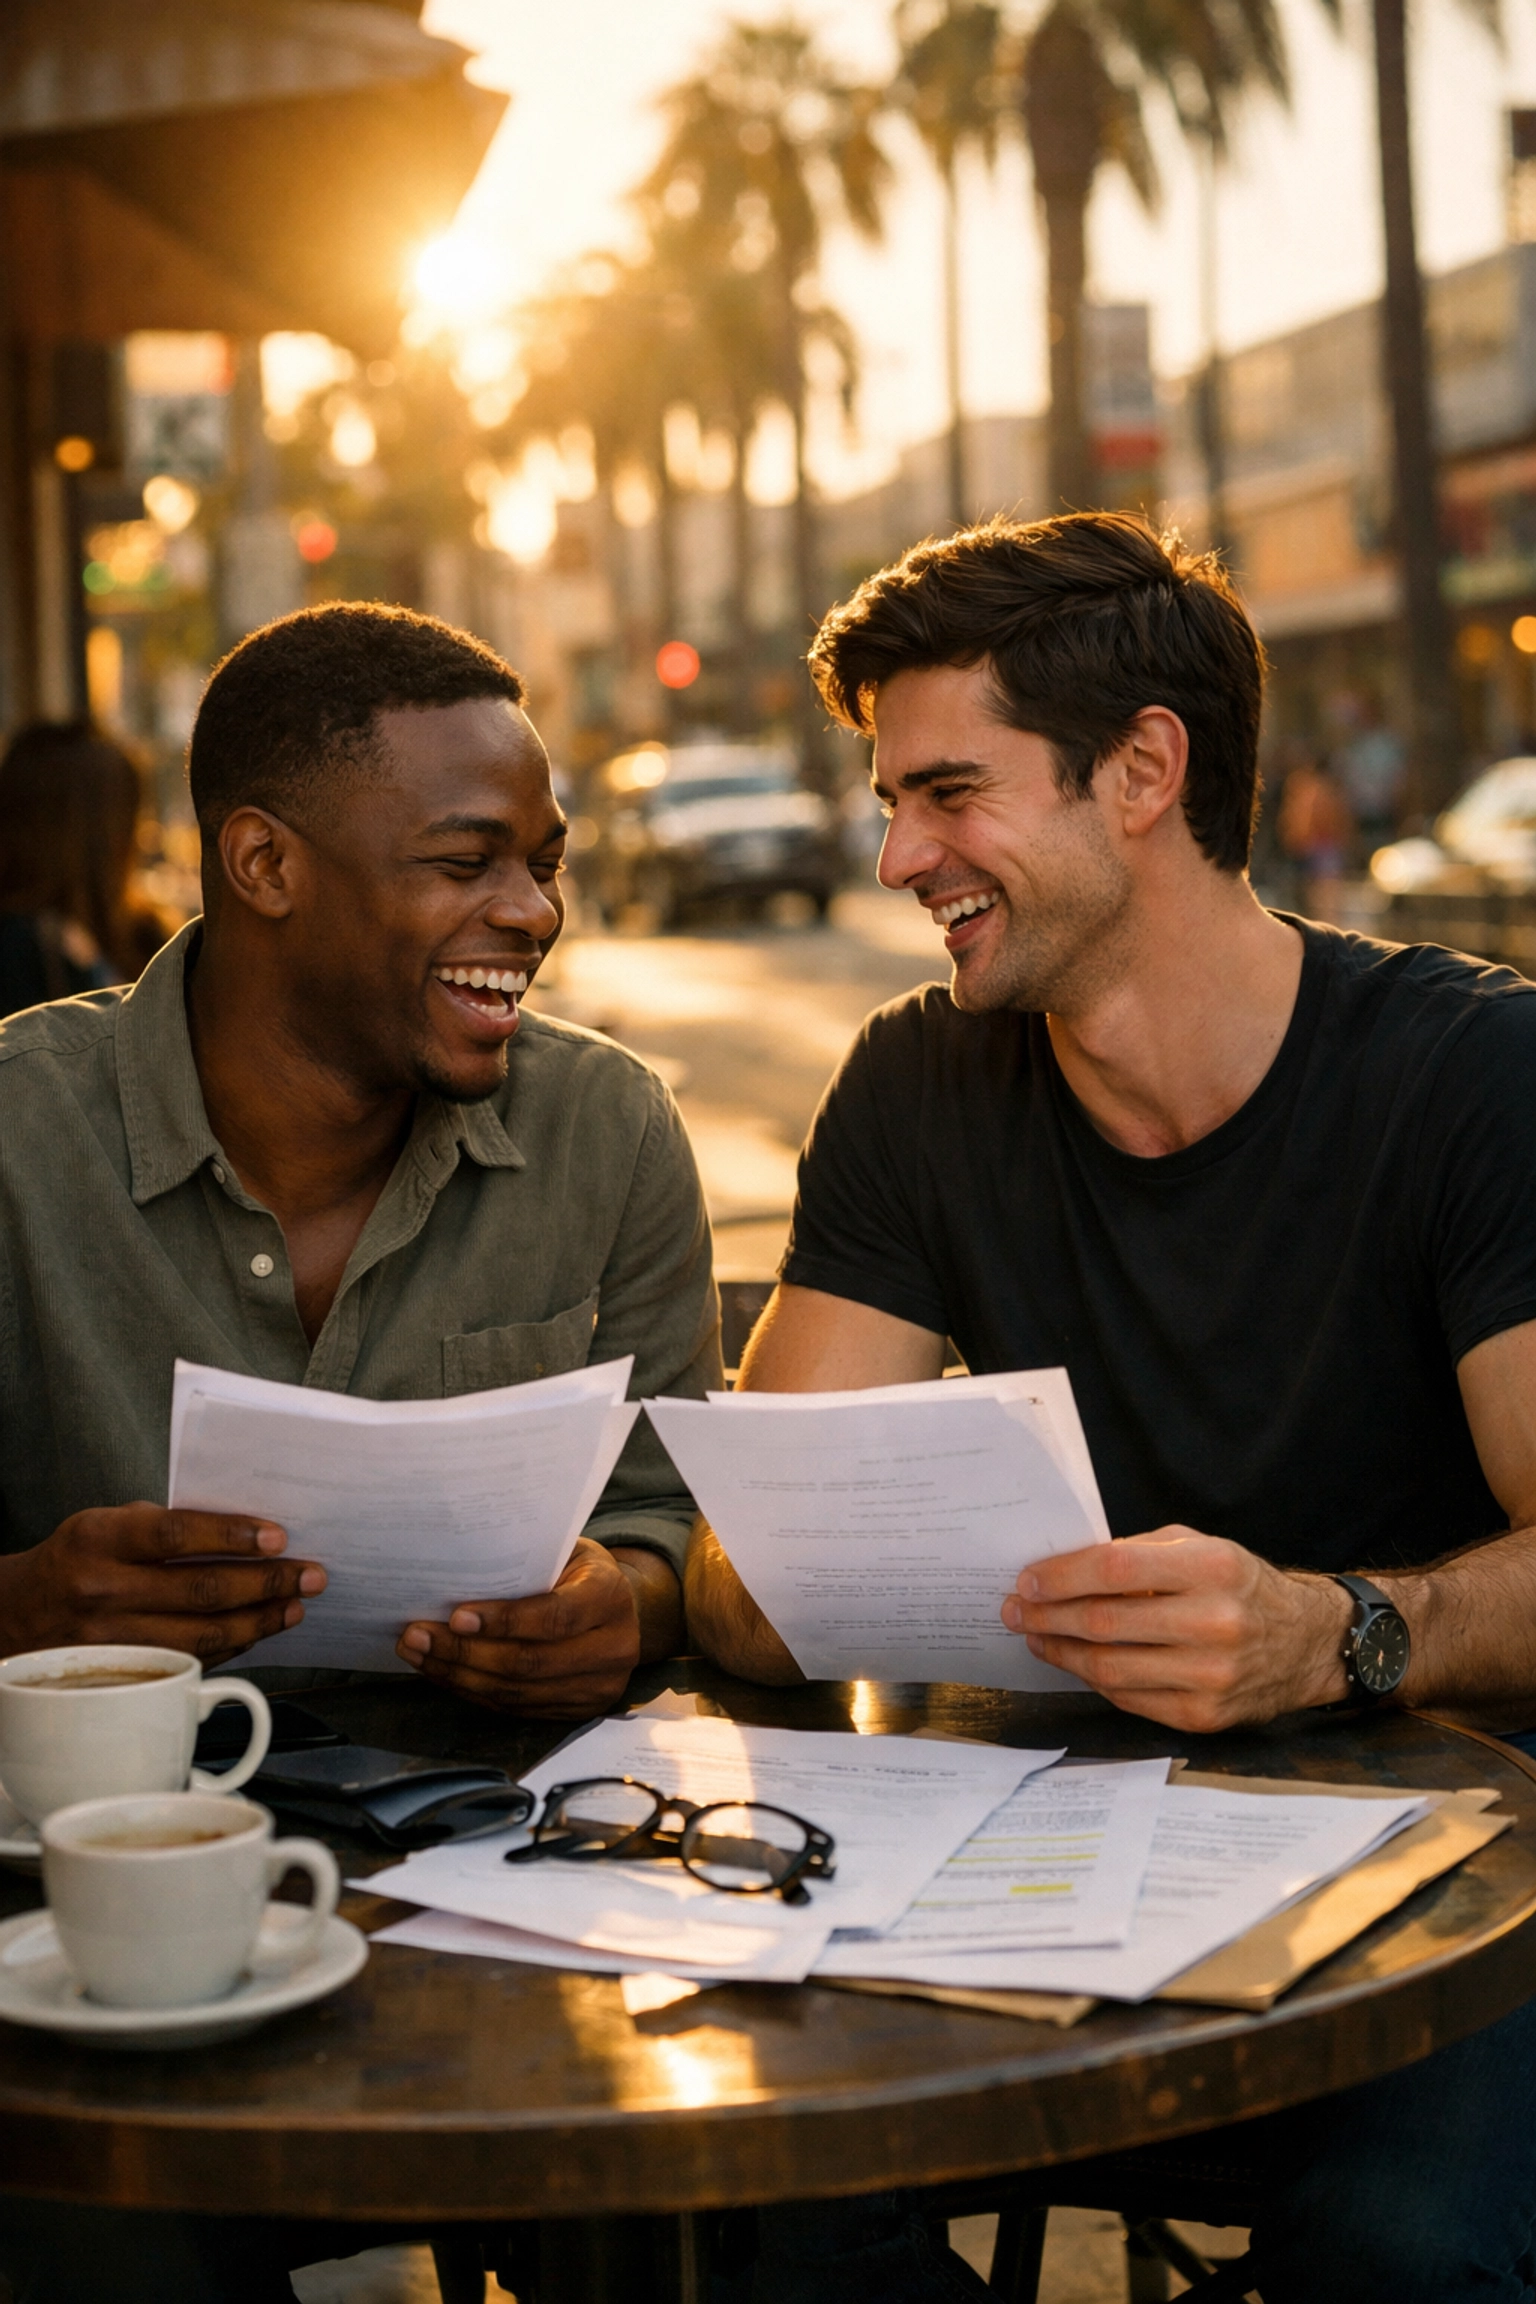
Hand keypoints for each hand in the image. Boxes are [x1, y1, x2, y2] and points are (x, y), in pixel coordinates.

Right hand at [0, 1505, 325, 1664]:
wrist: (13, 1616)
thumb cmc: (74, 1561)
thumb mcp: (104, 1525)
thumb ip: (163, 1527)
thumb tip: (244, 1535)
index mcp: (98, 1539)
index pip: (176, 1534)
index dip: (232, 1535)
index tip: (279, 1537)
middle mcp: (101, 1590)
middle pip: (200, 1591)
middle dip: (266, 1583)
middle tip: (309, 1575)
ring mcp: (110, 1640)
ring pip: (201, 1636)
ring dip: (259, 1621)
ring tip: (293, 1606)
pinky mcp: (120, 1675)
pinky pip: (188, 1661)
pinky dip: (230, 1647)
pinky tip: (257, 1631)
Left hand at [397, 1537, 656, 1716]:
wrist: (622, 1609)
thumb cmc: (578, 1572)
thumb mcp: (564, 1552)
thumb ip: (525, 1564)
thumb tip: (455, 1575)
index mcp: (610, 1597)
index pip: (555, 1616)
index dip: (504, 1620)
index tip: (456, 1616)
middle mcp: (614, 1648)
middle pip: (530, 1663)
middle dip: (465, 1652)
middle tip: (417, 1635)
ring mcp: (598, 1688)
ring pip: (517, 1693)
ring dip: (459, 1676)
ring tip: (419, 1653)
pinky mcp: (578, 1712)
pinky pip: (516, 1708)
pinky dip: (473, 1692)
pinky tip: (443, 1672)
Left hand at [1001, 1527, 1352, 1731]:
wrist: (1306, 1644)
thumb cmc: (1241, 1586)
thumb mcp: (1201, 1547)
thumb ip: (1139, 1552)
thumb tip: (1066, 1568)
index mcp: (1212, 1568)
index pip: (1115, 1568)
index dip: (1062, 1575)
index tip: (1028, 1579)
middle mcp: (1214, 1622)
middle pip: (1105, 1621)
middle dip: (1048, 1615)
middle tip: (1015, 1610)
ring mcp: (1209, 1675)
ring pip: (1109, 1666)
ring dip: (1060, 1651)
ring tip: (1035, 1636)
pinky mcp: (1203, 1715)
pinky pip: (1129, 1697)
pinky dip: (1093, 1679)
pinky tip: (1073, 1661)